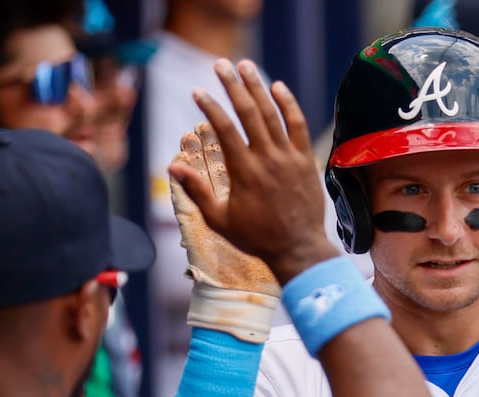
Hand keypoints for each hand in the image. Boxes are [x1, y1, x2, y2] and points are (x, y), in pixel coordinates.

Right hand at [167, 60, 337, 283]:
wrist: (299, 249)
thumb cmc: (257, 238)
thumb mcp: (220, 220)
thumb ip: (196, 191)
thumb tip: (172, 166)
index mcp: (245, 171)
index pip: (225, 129)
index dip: (210, 107)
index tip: (197, 91)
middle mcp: (268, 159)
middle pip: (248, 112)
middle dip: (233, 85)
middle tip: (220, 64)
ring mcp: (290, 158)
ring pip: (273, 114)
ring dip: (258, 87)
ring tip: (245, 66)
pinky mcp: (306, 161)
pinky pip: (298, 126)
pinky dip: (288, 105)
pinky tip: (278, 88)